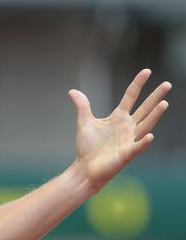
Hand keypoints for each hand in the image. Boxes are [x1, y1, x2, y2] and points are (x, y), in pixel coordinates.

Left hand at [71, 69, 170, 189]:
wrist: (85, 168)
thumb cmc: (88, 147)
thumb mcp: (84, 122)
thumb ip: (82, 106)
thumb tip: (73, 91)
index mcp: (118, 118)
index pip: (131, 97)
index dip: (138, 84)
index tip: (147, 71)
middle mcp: (128, 127)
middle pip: (144, 109)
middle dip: (155, 97)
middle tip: (167, 84)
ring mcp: (129, 140)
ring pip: (145, 125)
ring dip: (155, 116)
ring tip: (164, 104)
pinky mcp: (126, 154)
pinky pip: (137, 147)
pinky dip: (143, 142)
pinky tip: (150, 136)